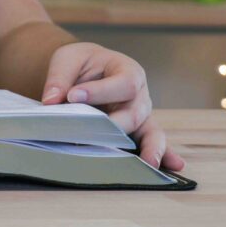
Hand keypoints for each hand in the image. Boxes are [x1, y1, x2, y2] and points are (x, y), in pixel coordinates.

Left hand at [41, 42, 184, 170]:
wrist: (87, 70)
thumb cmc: (82, 64)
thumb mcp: (68, 60)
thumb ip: (60, 78)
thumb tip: (51, 101)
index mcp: (127, 71)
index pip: (122, 83)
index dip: (100, 91)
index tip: (73, 96)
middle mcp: (139, 95)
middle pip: (134, 112)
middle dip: (115, 125)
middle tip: (95, 134)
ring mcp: (140, 116)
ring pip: (151, 132)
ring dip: (149, 148)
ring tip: (149, 163)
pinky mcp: (135, 132)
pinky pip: (151, 144)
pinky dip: (163, 155)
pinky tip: (174, 167)